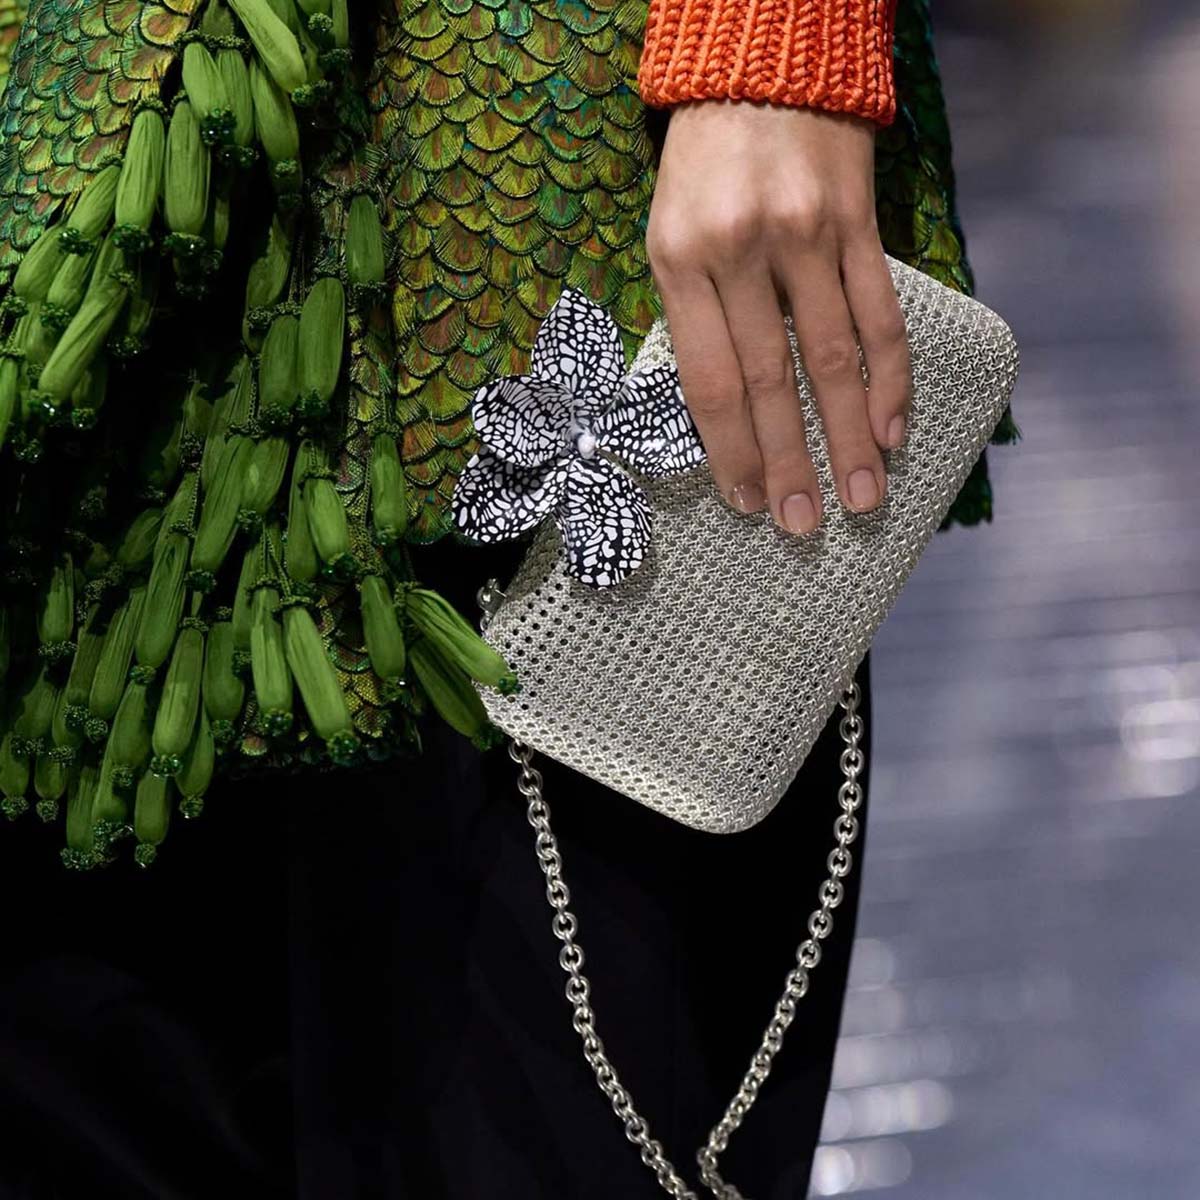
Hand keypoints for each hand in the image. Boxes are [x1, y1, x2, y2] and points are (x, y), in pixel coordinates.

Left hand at [645, 101, 911, 532]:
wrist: (762, 62)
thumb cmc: (702, 166)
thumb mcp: (667, 234)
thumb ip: (691, 316)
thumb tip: (721, 414)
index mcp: (681, 262)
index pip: (709, 381)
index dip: (730, 453)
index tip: (747, 503)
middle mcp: (743, 251)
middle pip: (772, 383)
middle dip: (788, 464)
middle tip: (803, 526)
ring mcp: (807, 235)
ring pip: (834, 358)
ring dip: (850, 437)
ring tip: (859, 497)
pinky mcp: (858, 221)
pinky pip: (880, 313)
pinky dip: (891, 376)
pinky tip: (895, 427)